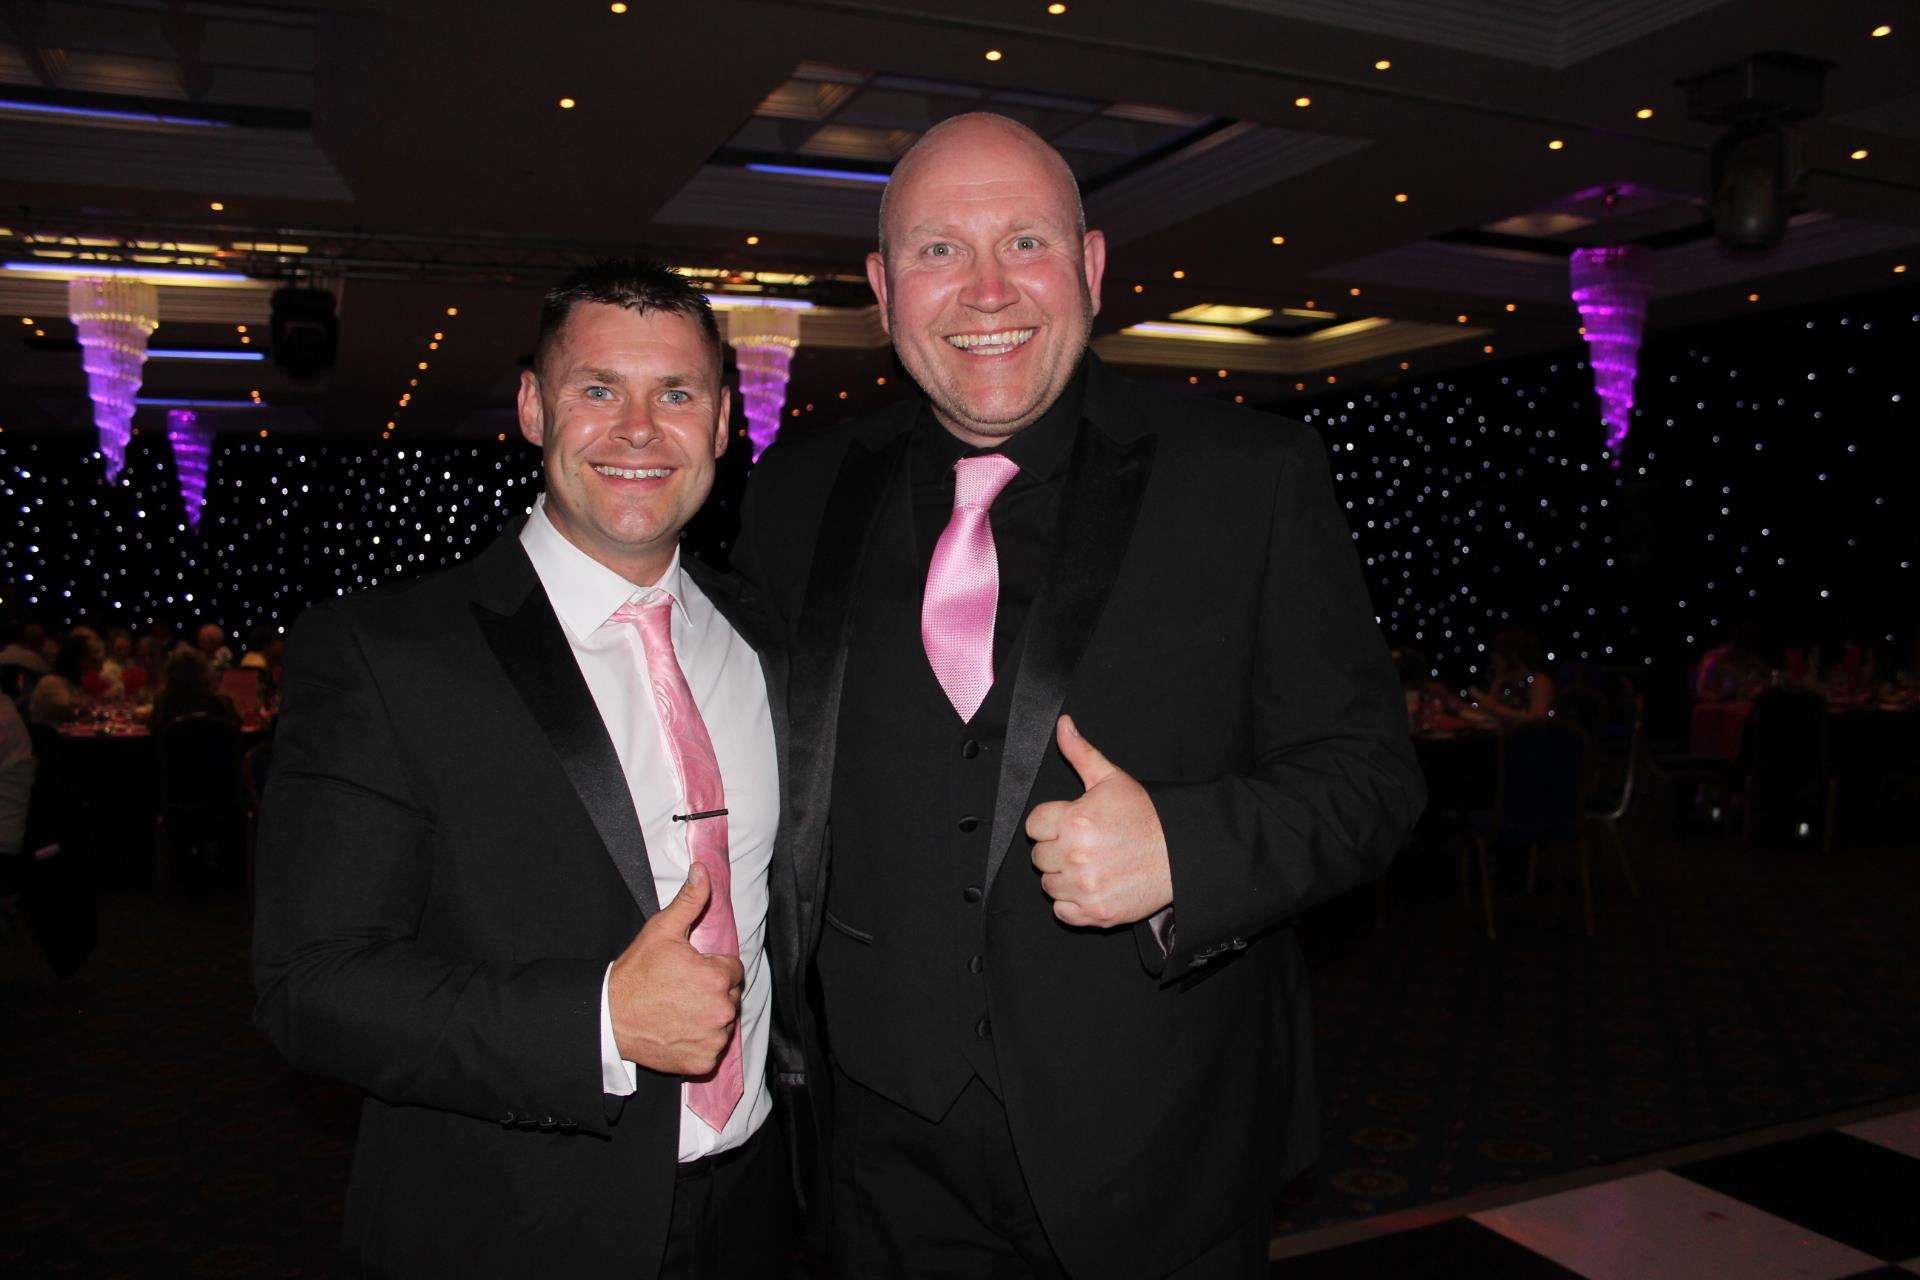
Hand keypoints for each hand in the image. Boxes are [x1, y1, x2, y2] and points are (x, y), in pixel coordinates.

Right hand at [607, 864, 743, 1076]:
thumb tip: (703, 869)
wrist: (610, 1017)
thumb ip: (690, 900)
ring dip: (708, 1017)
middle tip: (681, 990)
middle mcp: (721, 1010)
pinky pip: (713, 1048)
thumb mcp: (662, 931)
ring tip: (679, 1010)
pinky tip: (679, 1031)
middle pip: (730, 996)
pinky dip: (700, 1042)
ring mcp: (713, 1039)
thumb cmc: (637, 973)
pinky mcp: (702, 1061)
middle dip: (712, 991)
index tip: (690, 970)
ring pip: (723, 1022)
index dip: (712, 967)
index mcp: (717, 977)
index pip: (733, 969)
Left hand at [1024, 715, 1172, 927]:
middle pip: (1039, 857)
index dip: (1051, 824)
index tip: (1070, 824)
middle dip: (1057, 850)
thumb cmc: (1146, 816)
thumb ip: (1080, 753)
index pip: (1033, 826)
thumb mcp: (1112, 778)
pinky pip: (1062, 911)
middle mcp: (1076, 855)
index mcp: (1075, 820)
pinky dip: (1073, 903)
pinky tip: (1092, 886)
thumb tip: (1062, 725)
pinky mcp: (1096, 913)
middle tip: (1084, 845)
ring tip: (1091, 865)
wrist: (1182, 853)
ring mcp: (1086, 887)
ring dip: (1063, 877)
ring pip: (1049, 885)